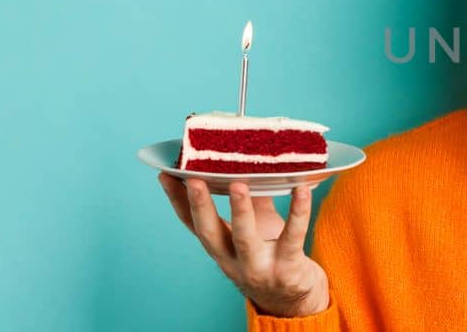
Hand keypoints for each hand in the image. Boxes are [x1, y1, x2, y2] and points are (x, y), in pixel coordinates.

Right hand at [158, 173, 330, 316]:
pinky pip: (293, 238)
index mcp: (221, 248)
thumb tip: (249, 167)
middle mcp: (233, 260)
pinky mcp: (287, 269)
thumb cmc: (272, 257)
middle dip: (200, 206)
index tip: (165, 175)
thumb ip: (253, 202)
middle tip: (194, 180)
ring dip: (240, 211)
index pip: (192, 224)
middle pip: (209, 233)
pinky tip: (301, 190)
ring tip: (238, 185)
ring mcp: (259, 267)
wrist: (295, 299)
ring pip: (244, 238)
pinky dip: (297, 213)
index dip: (177, 201)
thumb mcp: (258, 229)